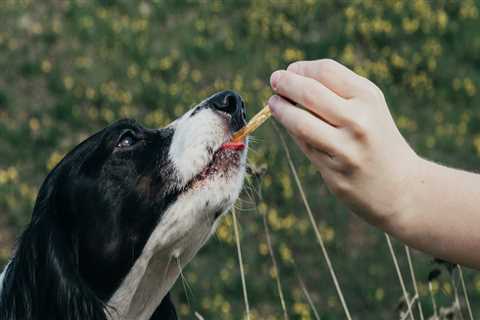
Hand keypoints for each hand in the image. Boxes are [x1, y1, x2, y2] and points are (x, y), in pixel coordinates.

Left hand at [268, 59, 418, 227]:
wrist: (400, 185)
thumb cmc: (377, 136)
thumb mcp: (369, 106)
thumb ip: (336, 91)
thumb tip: (292, 78)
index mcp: (368, 98)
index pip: (325, 71)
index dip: (301, 68)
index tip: (290, 70)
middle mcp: (359, 121)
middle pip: (309, 93)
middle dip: (285, 84)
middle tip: (275, 80)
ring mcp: (346, 150)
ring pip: (299, 122)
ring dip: (280, 109)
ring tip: (274, 102)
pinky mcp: (334, 173)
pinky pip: (304, 146)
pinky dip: (293, 132)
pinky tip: (291, 125)